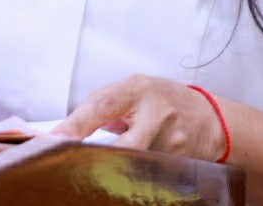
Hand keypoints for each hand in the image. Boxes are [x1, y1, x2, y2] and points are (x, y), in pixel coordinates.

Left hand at [52, 74, 226, 160]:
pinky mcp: (176, 163)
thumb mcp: (135, 90)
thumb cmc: (164, 101)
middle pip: (117, 143)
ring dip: (111, 166)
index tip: (53, 139)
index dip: (75, 125)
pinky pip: (143, 172)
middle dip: (93, 155)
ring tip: (97, 168)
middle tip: (69, 161)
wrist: (208, 120)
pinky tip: (122, 173)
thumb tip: (68, 130)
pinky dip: (128, 173)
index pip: (101, 105)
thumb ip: (106, 105)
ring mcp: (168, 141)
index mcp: (139, 89)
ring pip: (129, 162)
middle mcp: (155, 113)